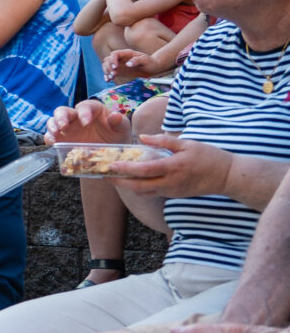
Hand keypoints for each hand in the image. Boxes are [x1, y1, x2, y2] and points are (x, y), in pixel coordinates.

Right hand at [45, 99, 130, 145]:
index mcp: (92, 109)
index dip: (83, 113)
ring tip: (55, 134)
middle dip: (61, 117)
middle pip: (63, 111)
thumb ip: (119, 121)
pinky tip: (52, 142)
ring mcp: (68, 127)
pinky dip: (49, 137)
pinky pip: (51, 135)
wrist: (111, 150)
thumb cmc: (117, 135)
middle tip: (63, 126)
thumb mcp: (122, 128)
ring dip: (52, 126)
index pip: (84, 107)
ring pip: (53, 121)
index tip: (86, 123)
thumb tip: (115, 116)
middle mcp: (77, 116)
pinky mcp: (62, 138)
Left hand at [102, 133, 231, 198]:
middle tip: (105, 175)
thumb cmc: (208, 156)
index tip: (111, 165)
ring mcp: (172, 191)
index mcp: (173, 167)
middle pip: (138, 187)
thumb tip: (142, 137)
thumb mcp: (187, 143)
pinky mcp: (175, 195)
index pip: (143, 170)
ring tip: (116, 177)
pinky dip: (141, 188)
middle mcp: (170, 183)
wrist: (227, 176)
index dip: (125, 169)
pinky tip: (134, 180)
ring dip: (128, 186)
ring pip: (144, 193)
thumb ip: (163, 141)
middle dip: (119, 182)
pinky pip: (153, 193)